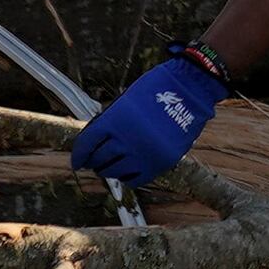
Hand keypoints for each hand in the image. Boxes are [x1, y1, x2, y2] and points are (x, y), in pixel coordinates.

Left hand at [71, 52, 225, 184]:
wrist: (190, 89)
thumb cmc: (157, 89)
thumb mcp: (126, 101)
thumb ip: (110, 122)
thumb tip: (96, 142)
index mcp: (116, 119)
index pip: (87, 143)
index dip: (79, 154)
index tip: (77, 161)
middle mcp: (128, 138)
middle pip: (100, 158)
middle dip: (94, 161)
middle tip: (94, 162)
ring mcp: (145, 152)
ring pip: (116, 171)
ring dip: (109, 170)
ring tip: (110, 167)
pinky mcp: (160, 162)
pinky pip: (136, 179)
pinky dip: (127, 177)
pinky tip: (125, 172)